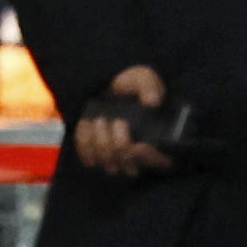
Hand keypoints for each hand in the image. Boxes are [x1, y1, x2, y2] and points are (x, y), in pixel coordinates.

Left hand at [69, 64, 171, 179]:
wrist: (107, 85)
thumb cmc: (129, 85)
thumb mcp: (143, 79)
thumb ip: (149, 87)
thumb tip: (152, 101)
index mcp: (158, 139)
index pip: (160, 162)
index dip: (149, 157)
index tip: (140, 144)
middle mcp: (138, 155)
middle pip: (129, 168)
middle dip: (120, 145)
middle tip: (116, 121)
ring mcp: (116, 159)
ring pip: (108, 165)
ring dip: (101, 142)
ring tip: (99, 119)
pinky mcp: (96, 157)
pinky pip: (89, 159)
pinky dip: (86, 142)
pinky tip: (88, 124)